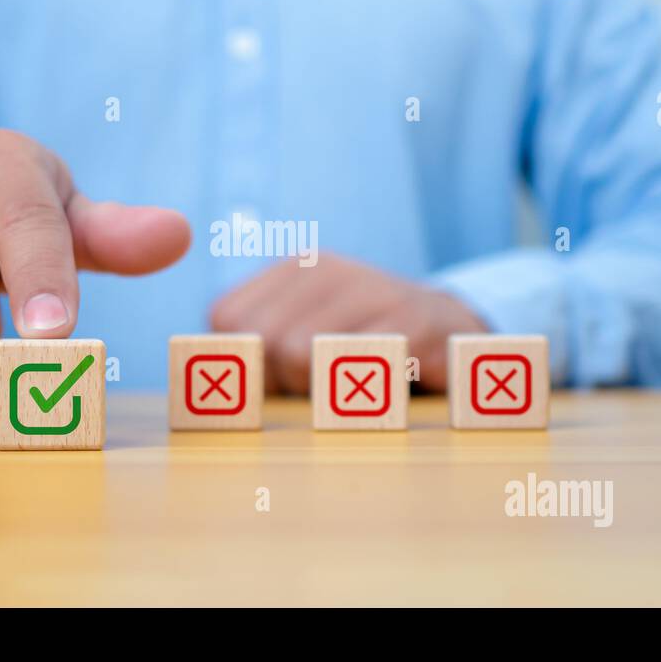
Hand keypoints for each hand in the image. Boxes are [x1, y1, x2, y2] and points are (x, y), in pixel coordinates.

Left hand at [209, 254, 486, 393]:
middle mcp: (330, 269)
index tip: (278, 381)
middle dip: (282, 383)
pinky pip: (359, 368)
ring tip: (352, 387)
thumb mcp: (305, 332)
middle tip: (321, 388)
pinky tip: (383, 386)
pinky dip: (363, 393)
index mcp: (294, 269)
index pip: (227, 319)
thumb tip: (206, 385)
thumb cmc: (362, 347)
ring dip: (320, 393)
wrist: (454, 331)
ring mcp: (376, 288)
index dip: (243, 364)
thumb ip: (255, 349)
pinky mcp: (418, 321)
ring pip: (299, 355)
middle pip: (261, 341)